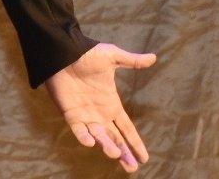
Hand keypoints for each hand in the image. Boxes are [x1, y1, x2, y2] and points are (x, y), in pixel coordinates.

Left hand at [45, 43, 156, 172]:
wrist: (64, 51)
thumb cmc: (87, 53)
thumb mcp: (112, 56)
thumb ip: (132, 61)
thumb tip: (153, 57)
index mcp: (111, 104)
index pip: (126, 128)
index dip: (135, 142)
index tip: (144, 158)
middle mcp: (100, 114)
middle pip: (115, 139)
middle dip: (124, 153)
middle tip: (132, 167)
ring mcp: (85, 115)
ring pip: (99, 137)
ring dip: (107, 147)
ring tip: (115, 155)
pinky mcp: (70, 114)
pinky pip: (78, 130)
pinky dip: (84, 137)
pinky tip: (91, 142)